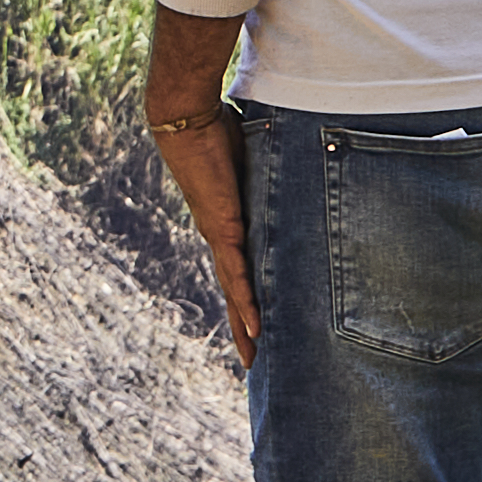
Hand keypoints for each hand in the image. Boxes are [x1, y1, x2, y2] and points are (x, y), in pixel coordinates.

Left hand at [151, 102, 258, 361]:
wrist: (187, 121)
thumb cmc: (218, 133)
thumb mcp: (254, 162)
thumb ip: (270, 173)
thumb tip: (294, 164)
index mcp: (226, 226)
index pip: (237, 270)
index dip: (245, 299)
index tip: (255, 325)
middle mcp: (220, 238)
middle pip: (231, 292)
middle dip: (241, 327)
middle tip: (250, 360)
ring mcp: (219, 237)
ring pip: (233, 291)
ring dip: (242, 326)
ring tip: (252, 355)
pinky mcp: (223, 229)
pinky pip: (237, 272)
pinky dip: (246, 300)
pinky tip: (254, 325)